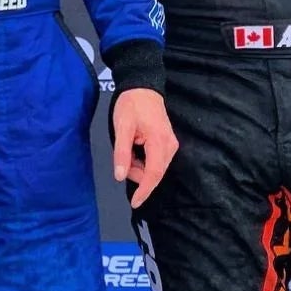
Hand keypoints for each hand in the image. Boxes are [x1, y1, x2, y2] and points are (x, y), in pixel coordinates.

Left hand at [112, 88, 175, 208]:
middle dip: (136, 172)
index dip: (144, 190)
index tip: (135, 203)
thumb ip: (121, 152)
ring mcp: (171, 145)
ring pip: (154, 168)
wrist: (143, 88)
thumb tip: (119, 176)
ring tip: (128, 145)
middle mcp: (170, 146)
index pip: (153, 173)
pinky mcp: (168, 144)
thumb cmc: (131, 105)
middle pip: (153, 173)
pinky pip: (155, 161)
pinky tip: (135, 146)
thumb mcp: (122, 127)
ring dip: (138, 165)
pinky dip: (142, 160)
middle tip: (123, 154)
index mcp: (160, 142)